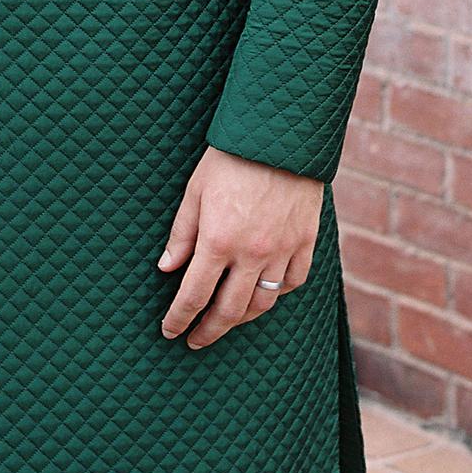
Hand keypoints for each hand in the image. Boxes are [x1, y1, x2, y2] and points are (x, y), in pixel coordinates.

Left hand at [156, 145, 322, 349]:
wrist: (280, 133)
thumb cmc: (232, 157)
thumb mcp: (196, 190)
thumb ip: (182, 233)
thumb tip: (166, 268)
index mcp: (218, 241)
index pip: (194, 295)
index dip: (179, 318)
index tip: (170, 331)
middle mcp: (252, 253)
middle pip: (229, 310)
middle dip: (208, 330)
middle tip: (195, 340)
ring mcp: (282, 250)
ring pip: (263, 303)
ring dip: (241, 319)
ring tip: (226, 322)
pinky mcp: (305, 241)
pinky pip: (293, 282)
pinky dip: (278, 294)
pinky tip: (264, 294)